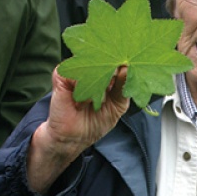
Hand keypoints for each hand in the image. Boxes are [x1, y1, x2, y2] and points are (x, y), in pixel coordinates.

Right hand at [27, 67, 129, 192]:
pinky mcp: (62, 77)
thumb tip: (126, 68)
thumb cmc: (96, 122)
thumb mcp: (117, 105)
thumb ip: (123, 87)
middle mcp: (91, 71)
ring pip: (90, 63)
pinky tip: (85, 100)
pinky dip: (83, 85)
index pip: (116, 63)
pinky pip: (74, 71)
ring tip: (99, 98)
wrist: (73, 137)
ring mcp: (76, 73)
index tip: (134, 61)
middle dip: (114, 64)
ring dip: (99, 78)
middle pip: (103, 58)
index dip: (125, 62)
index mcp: (107, 77)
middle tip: (123, 67)